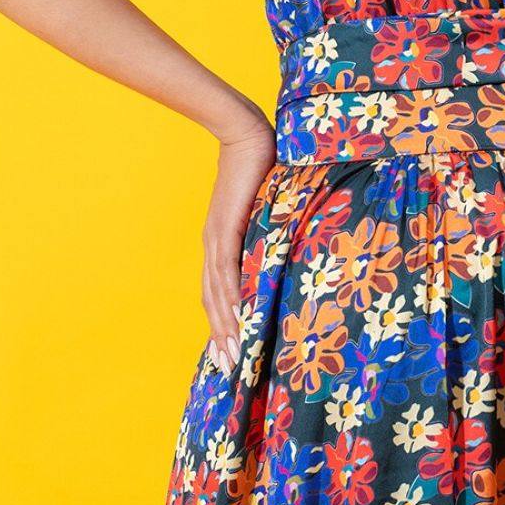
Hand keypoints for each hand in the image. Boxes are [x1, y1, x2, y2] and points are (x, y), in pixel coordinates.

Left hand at [201, 110, 276, 373]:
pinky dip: (230, 299)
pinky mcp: (226, 229)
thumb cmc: (260, 164)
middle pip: (214, 302)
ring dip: (225, 328)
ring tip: (233, 356)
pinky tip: (236, 320)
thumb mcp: (267, 205)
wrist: (244, 134)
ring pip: (218, 294)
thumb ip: (272, 225)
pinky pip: (227, 272)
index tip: (230, 351)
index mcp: (222, 242)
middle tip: (228, 371)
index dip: (223, 322)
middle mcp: (215, 246)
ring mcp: (218, 239)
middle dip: (222, 337)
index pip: (219, 292)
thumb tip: (291, 238)